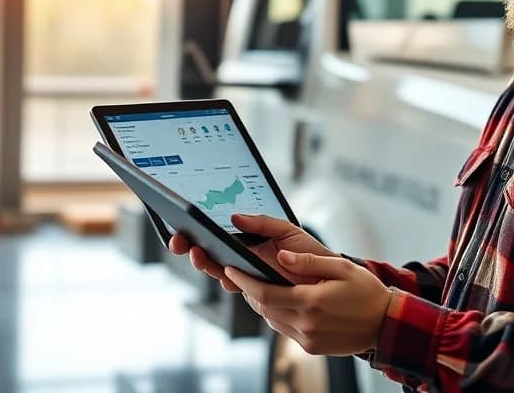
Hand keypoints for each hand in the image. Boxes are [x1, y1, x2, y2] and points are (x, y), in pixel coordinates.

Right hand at [168, 213, 335, 291]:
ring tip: (197, 251)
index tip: (183, 225)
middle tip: (180, 240)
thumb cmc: (310, 253)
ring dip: (204, 263)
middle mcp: (243, 264)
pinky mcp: (259, 295)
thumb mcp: (286, 230)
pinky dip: (227, 279)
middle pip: (210, 257)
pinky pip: (239, 288)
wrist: (333, 279)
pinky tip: (223, 269)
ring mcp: (249, 280)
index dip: (196, 234)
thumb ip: (262, 223)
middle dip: (191, 249)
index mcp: (247, 246)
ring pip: (219, 273)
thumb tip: (234, 218)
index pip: (216, 240)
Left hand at [225, 250, 392, 356]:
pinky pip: (284, 330)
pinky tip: (282, 302)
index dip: (243, 281)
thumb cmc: (366, 292)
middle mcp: (306, 324)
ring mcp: (307, 339)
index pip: (263, 292)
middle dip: (248, 291)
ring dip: (262, 303)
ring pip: (271, 320)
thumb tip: (281, 256)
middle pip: (262, 307)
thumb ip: (308, 262)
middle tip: (242, 274)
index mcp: (311, 302)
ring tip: (260, 286)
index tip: (230, 269)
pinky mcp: (311, 348)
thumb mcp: (341, 268)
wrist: (386, 324)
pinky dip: (277, 315)